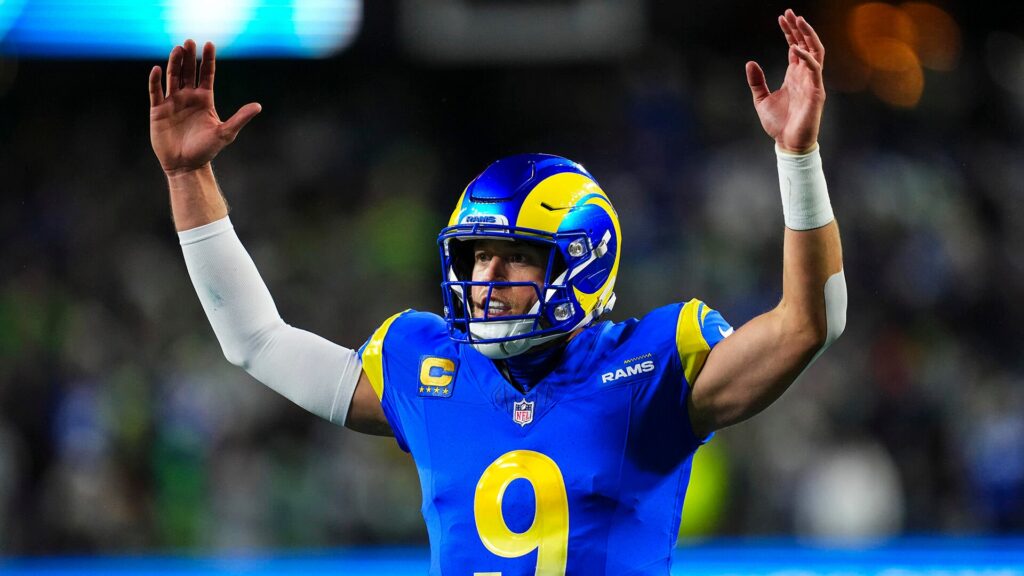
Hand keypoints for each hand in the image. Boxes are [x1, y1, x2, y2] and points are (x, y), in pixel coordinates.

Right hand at [149, 40, 260, 174]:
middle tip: (190, 42)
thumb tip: (258, 106)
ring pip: (173, 77)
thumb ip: (240, 118)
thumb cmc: (207, 150)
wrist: (186, 166)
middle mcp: (188, 97)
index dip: (208, 60)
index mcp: (205, 100)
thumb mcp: (226, 133)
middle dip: (189, 57)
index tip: (209, 44)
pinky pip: (156, 92)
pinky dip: (156, 80)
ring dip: (174, 63)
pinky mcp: (158, 110)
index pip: (207, 75)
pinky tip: (158, 69)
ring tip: (177, 49)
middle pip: (188, 72)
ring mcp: (172, 102)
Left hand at [746, 9, 824, 152]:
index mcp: (794, 75)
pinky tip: (795, 48)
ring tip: (799, 20)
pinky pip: (815, 68)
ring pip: (816, 51)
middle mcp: (805, 75)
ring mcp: (813, 82)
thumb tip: (750, 63)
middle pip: (807, 44)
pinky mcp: (816, 91)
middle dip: (799, 28)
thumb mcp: (761, 99)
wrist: (788, 143)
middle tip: (790, 13)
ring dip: (808, 35)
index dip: (789, 32)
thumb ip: (756, 82)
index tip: (781, 17)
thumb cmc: (778, 124)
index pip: (795, 47)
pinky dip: (806, 57)